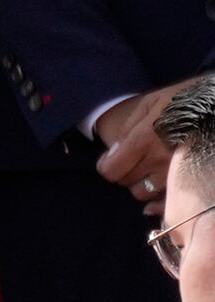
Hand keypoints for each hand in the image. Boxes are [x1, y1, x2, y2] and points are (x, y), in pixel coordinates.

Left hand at [95, 88, 191, 205]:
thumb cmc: (187, 98)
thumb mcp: (153, 102)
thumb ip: (128, 128)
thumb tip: (112, 154)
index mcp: (145, 139)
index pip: (111, 171)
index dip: (108, 165)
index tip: (112, 159)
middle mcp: (160, 160)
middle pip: (128, 182)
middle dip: (127, 171)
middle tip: (138, 159)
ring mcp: (178, 172)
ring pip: (146, 193)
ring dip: (145, 183)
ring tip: (154, 168)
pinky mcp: (193, 179)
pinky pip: (168, 203)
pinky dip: (159, 202)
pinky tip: (157, 198)